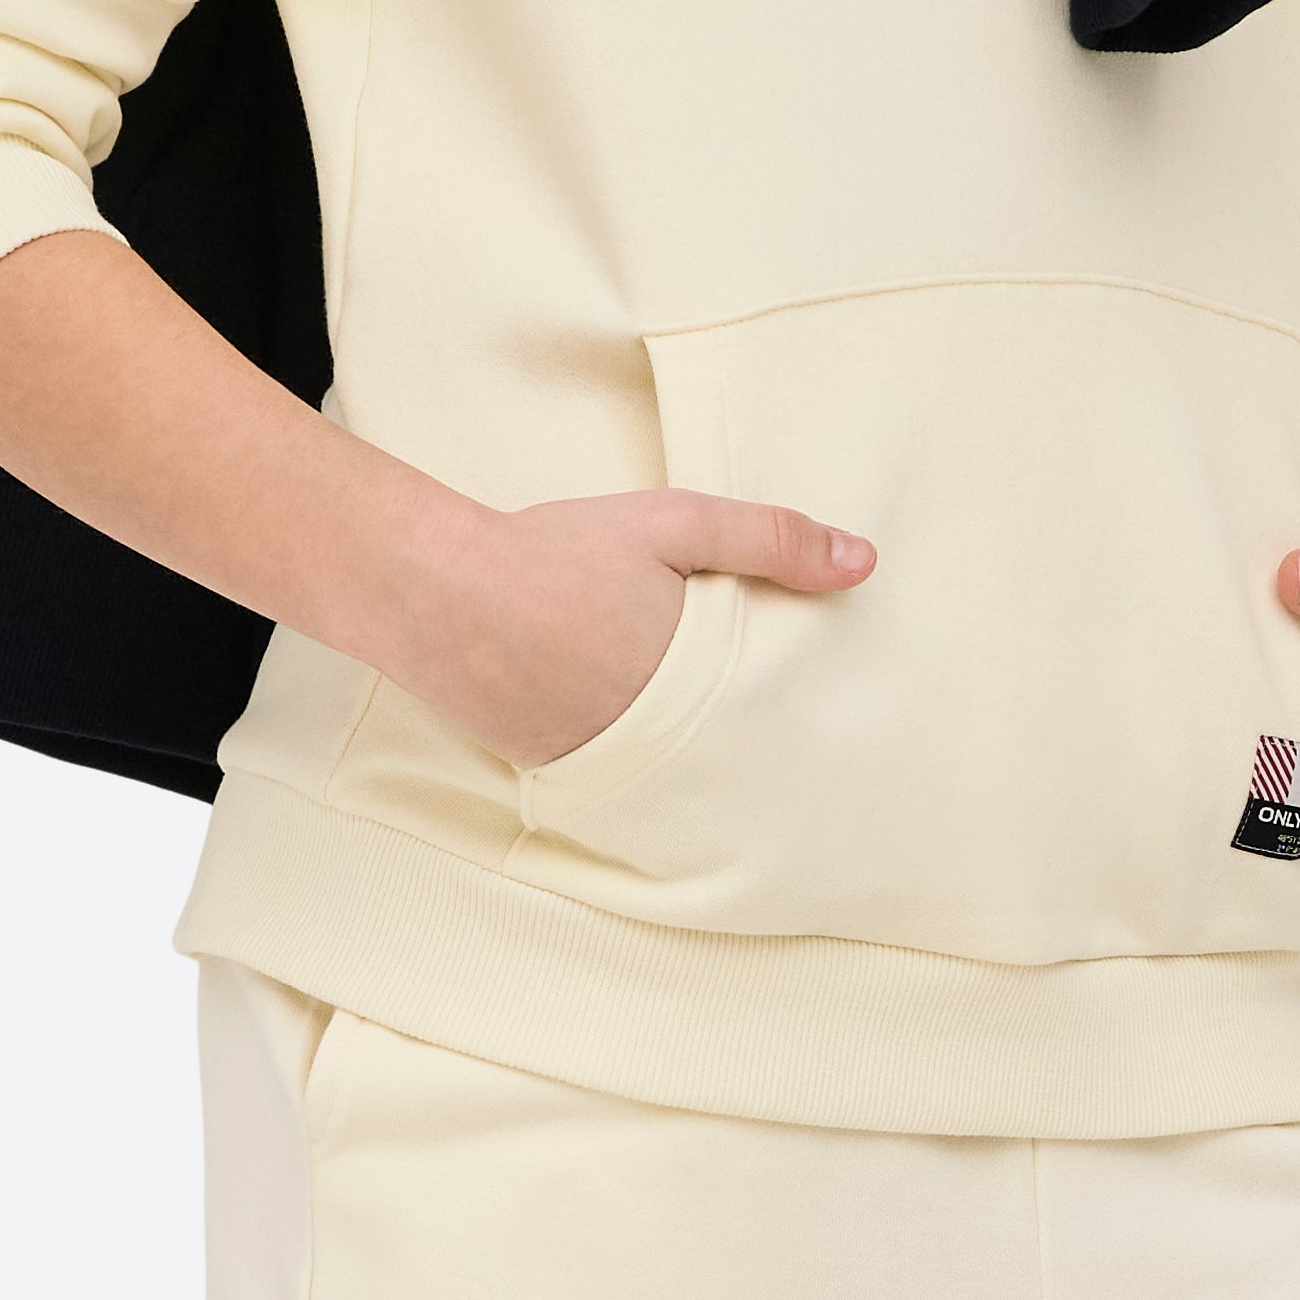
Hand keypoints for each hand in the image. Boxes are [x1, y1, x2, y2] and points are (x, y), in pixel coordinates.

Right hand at [380, 488, 875, 771]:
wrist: (433, 591)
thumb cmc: (556, 551)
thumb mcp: (673, 524)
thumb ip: (767, 540)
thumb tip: (865, 561)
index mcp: (696, 682)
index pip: (770, 716)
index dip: (794, 720)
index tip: (820, 724)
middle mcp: (656, 738)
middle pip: (725, 752)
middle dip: (745, 744)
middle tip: (770, 743)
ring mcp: (600, 762)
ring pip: (670, 769)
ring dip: (687, 755)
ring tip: (702, 737)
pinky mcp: (550, 769)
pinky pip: (612, 774)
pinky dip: (626, 756)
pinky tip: (624, 730)